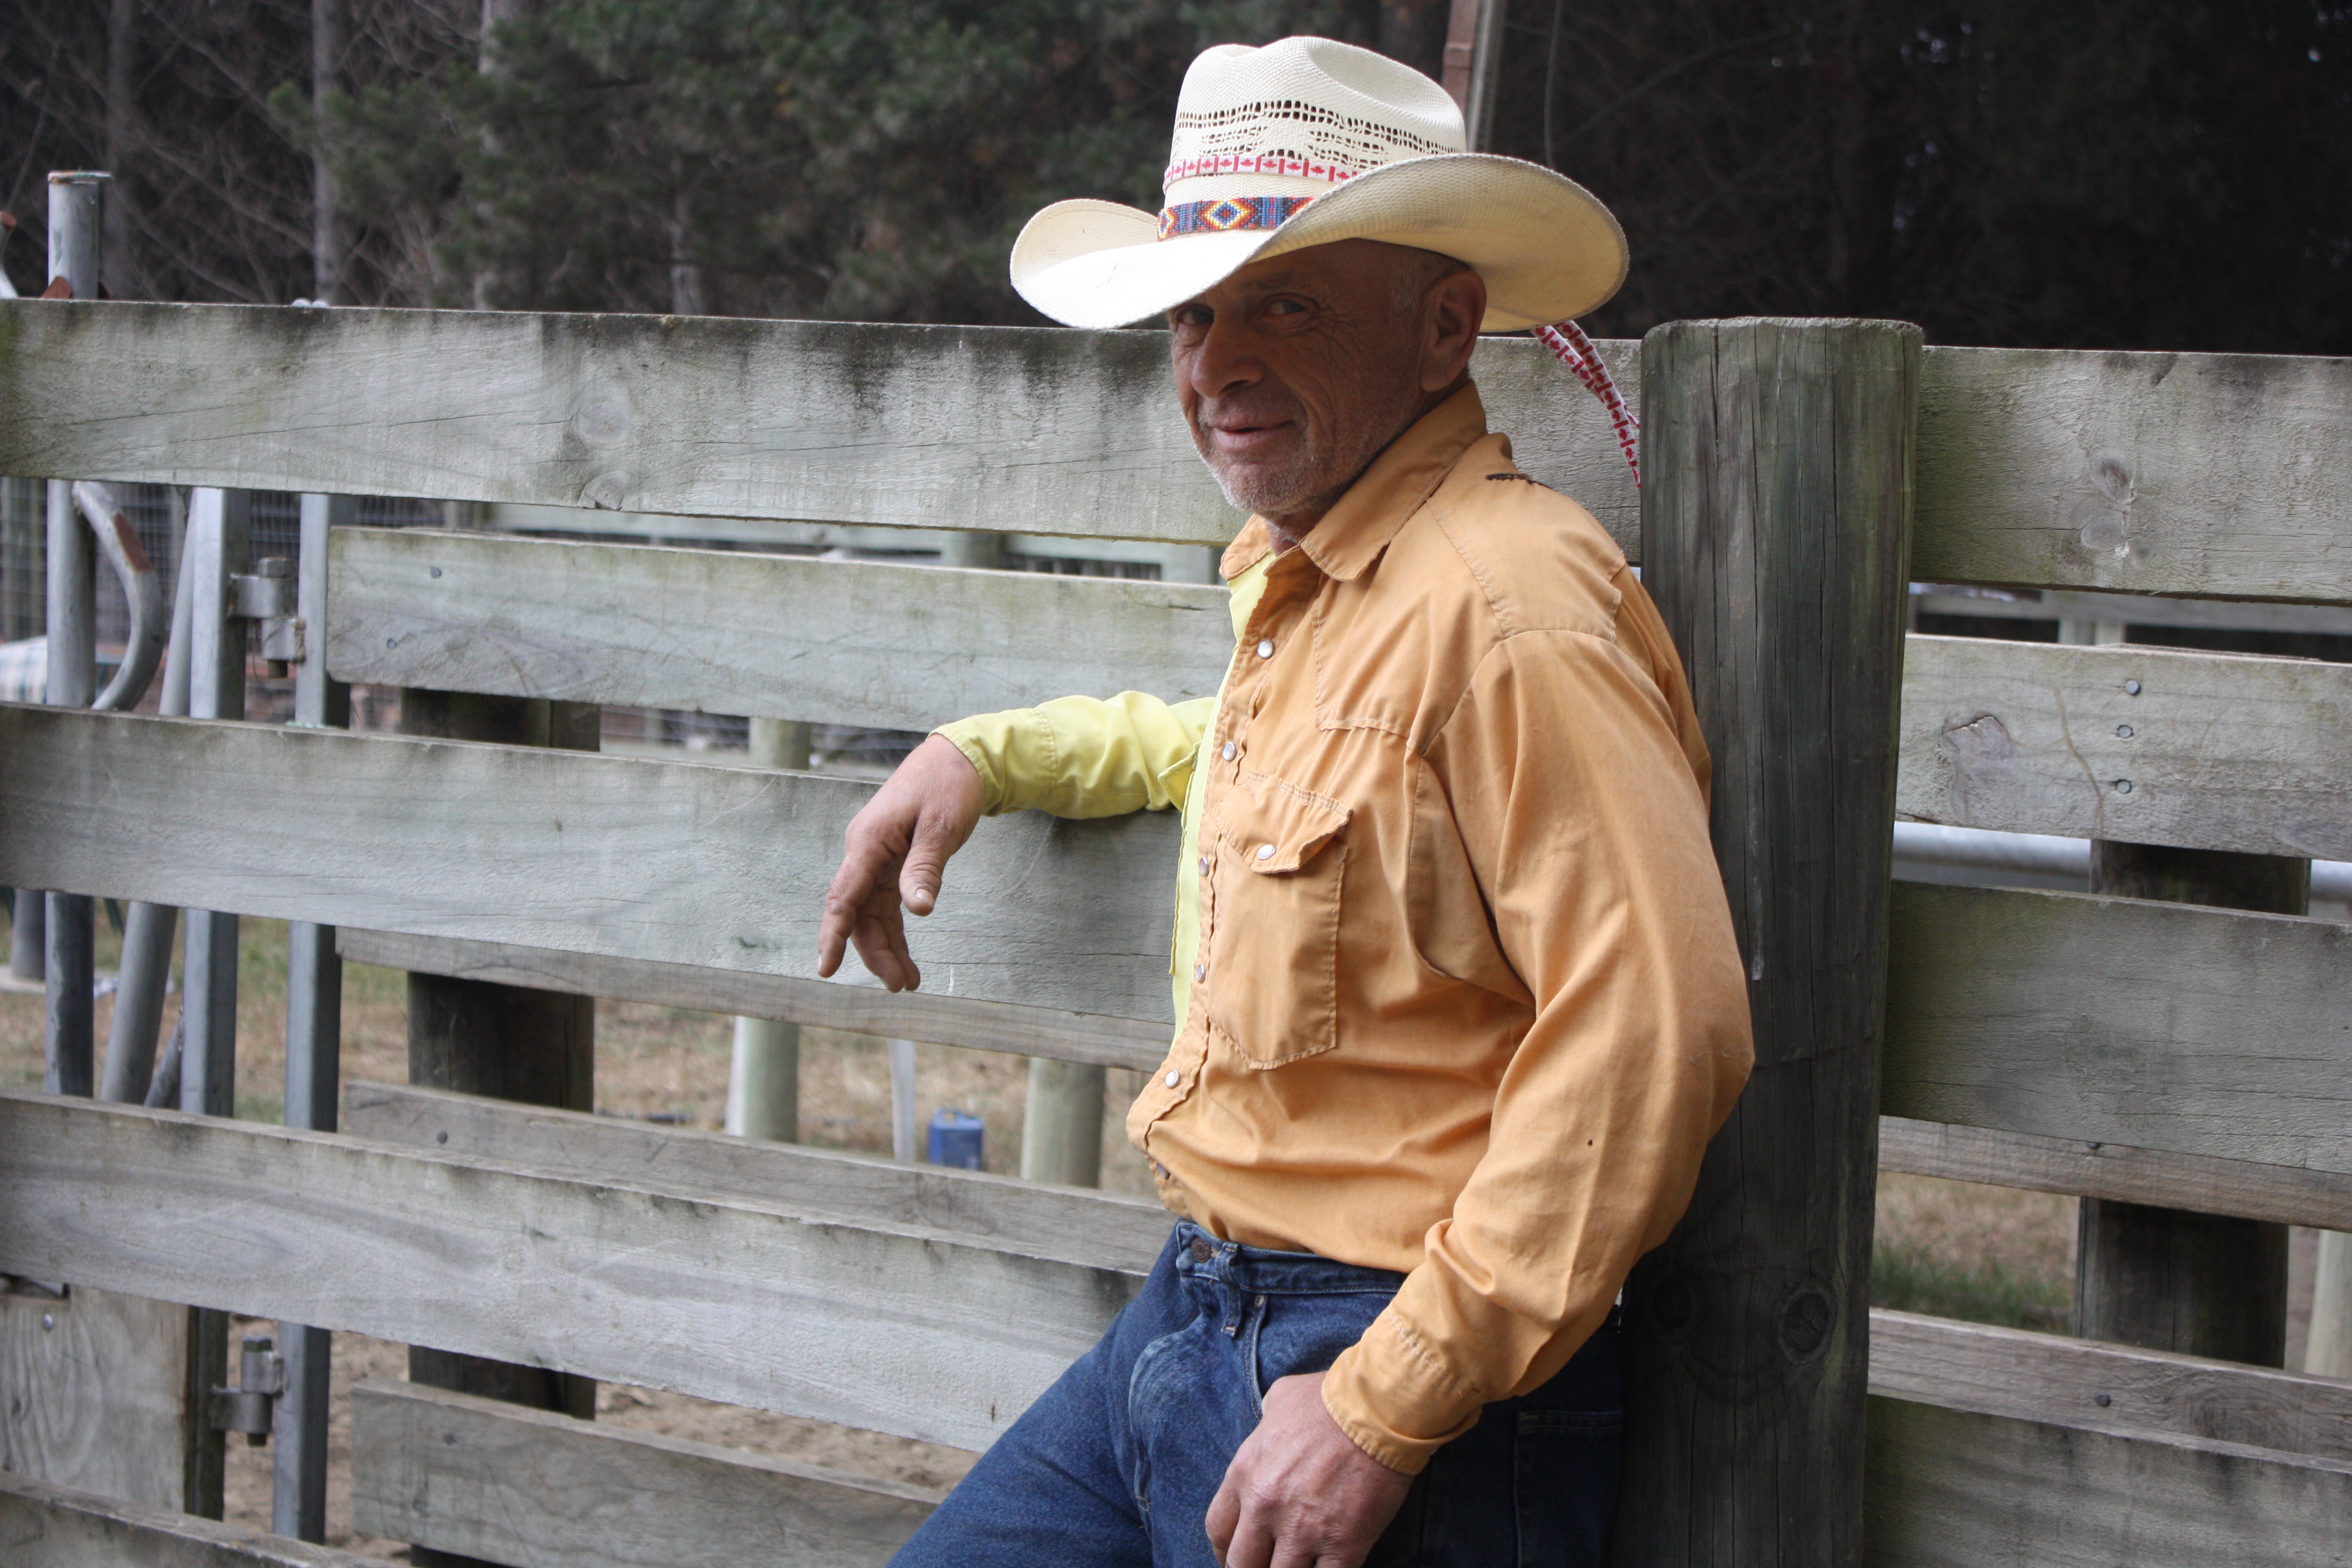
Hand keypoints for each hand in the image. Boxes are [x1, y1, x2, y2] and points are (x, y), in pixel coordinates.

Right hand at [816, 735, 984, 990]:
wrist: (956, 758)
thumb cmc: (949, 786)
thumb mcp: (942, 827)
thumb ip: (926, 868)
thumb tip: (918, 911)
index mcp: (869, 842)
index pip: (844, 897)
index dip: (833, 935)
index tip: (826, 970)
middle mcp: (865, 852)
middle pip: (858, 914)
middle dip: (875, 952)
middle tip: (900, 985)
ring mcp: (875, 857)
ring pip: (871, 914)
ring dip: (887, 947)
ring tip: (909, 981)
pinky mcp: (890, 862)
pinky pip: (885, 904)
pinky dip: (896, 930)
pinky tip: (907, 955)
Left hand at [1207, 1372, 1412, 1567]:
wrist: (1376, 1407)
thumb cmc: (1330, 1397)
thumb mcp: (1280, 1398)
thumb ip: (1267, 1418)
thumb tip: (1269, 1420)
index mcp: (1245, 1474)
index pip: (1218, 1529)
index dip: (1225, 1550)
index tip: (1237, 1555)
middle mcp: (1265, 1507)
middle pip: (1241, 1564)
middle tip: (1266, 1566)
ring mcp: (1302, 1530)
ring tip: (1300, 1566)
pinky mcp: (1342, 1545)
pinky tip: (1329, 1567)